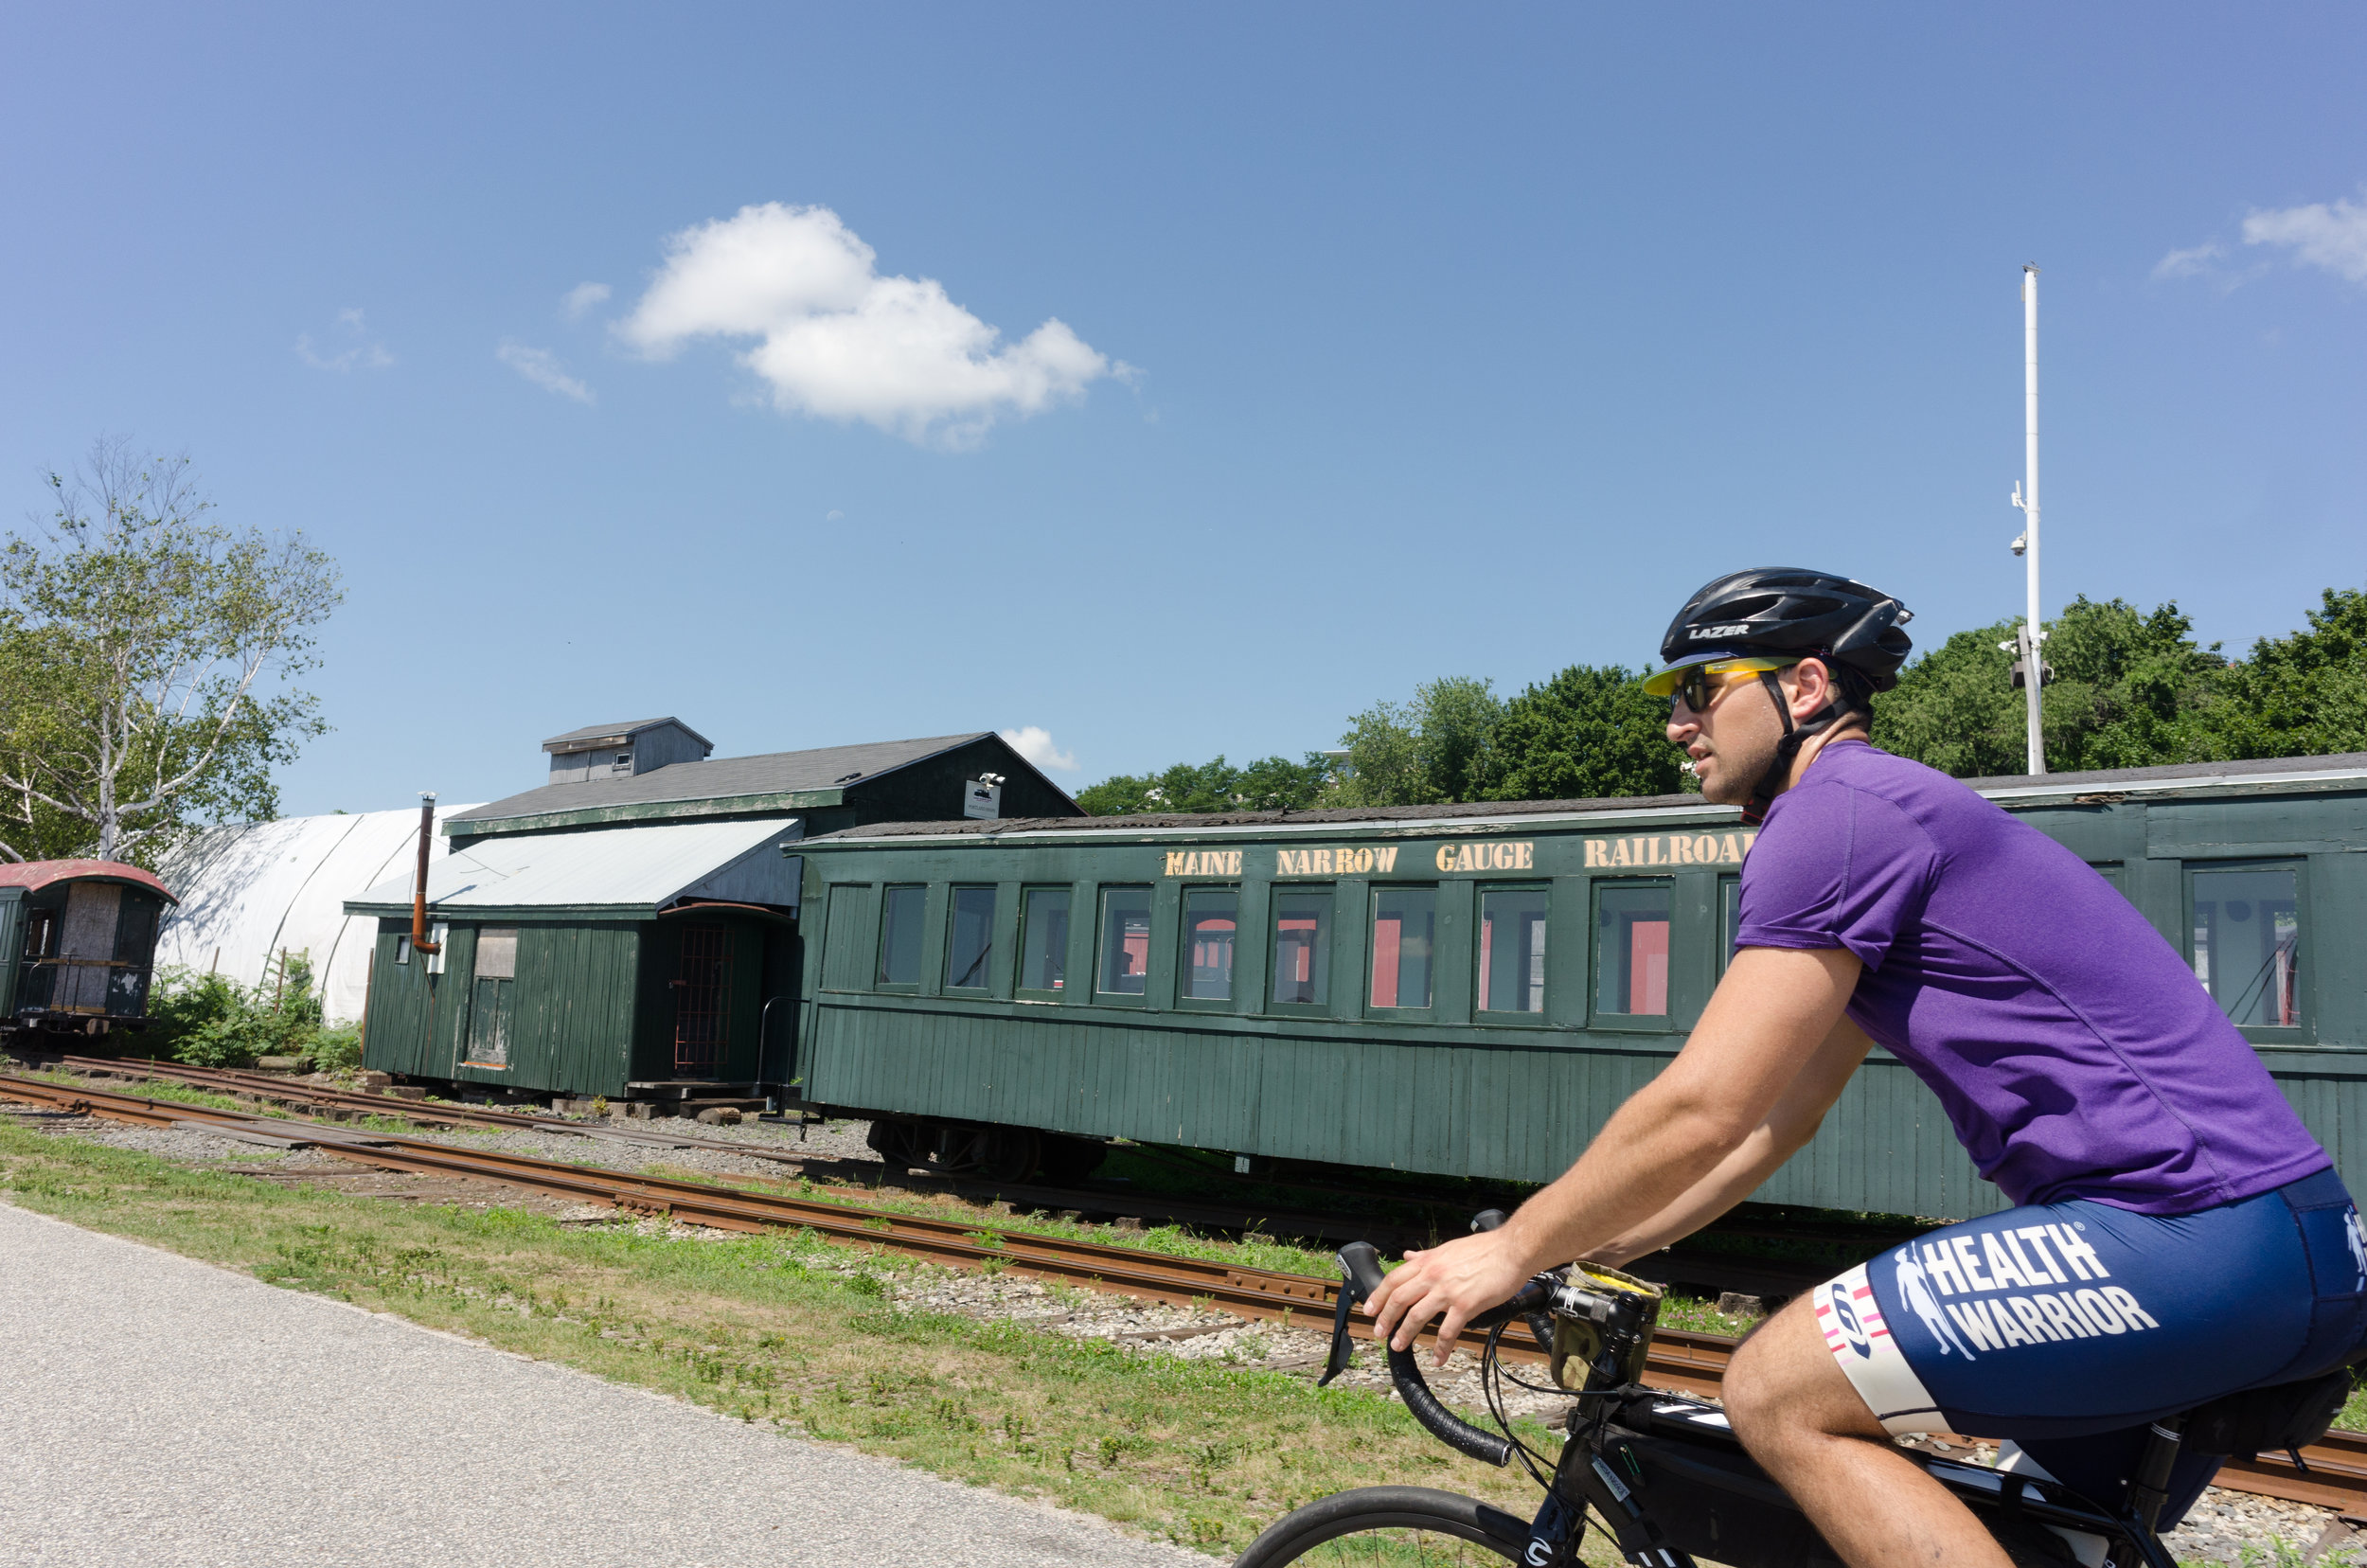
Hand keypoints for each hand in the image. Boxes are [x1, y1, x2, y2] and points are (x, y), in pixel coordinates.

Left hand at [1361, 1230, 1533, 1365]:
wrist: (1512, 1249)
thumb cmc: (1485, 1249)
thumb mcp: (1448, 1248)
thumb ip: (1426, 1255)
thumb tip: (1408, 1255)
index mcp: (1428, 1261)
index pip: (1394, 1279)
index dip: (1378, 1296)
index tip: (1369, 1309)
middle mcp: (1433, 1275)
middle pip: (1399, 1299)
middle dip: (1385, 1318)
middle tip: (1379, 1332)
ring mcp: (1448, 1291)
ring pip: (1417, 1316)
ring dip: (1405, 1333)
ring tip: (1398, 1346)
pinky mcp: (1466, 1305)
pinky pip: (1447, 1331)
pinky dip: (1440, 1348)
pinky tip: (1438, 1358)